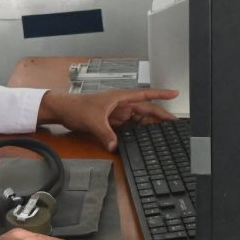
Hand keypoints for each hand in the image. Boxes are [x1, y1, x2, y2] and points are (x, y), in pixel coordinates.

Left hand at [38, 88, 177, 150]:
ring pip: (139, 119)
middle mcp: (121, 104)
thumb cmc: (77, 108)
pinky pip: (130, 127)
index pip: (145, 95)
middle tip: (175, 122)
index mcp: (120, 97)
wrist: (64, 111)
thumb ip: (105, 134)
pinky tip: (145, 138)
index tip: (174, 93)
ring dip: (150, 125)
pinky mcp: (113, 122)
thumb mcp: (93, 121)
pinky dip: (138, 132)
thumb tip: (115, 146)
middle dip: (160, 114)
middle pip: (145, 109)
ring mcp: (117, 113)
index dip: (161, 94)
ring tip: (165, 132)